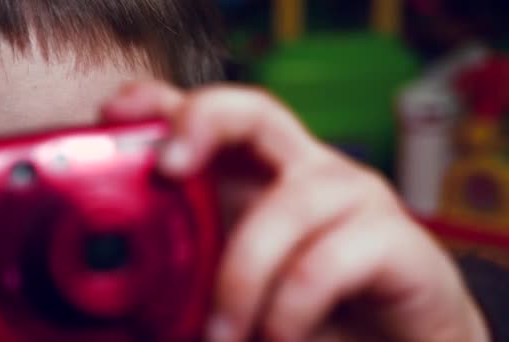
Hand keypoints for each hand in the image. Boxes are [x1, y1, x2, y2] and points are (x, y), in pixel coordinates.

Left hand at [103, 81, 489, 341]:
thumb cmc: (312, 312)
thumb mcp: (235, 291)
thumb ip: (191, 281)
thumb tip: (125, 300)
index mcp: (260, 180)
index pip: (213, 121)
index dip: (164, 105)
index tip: (116, 114)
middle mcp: (304, 171)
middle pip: (255, 112)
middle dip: (205, 122)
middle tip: (168, 168)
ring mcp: (353, 198)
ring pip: (289, 204)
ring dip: (242, 277)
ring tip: (222, 335)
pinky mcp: (395, 239)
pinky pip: (328, 261)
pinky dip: (289, 307)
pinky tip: (277, 335)